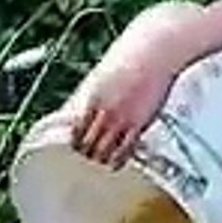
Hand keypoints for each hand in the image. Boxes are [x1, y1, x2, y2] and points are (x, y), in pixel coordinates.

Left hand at [70, 44, 180, 168]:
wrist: (153, 52)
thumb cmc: (129, 59)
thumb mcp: (100, 77)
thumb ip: (89, 97)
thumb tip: (79, 110)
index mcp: (90, 99)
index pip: (74, 131)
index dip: (70, 145)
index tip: (68, 152)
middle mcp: (103, 111)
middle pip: (87, 145)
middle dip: (82, 158)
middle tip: (80, 167)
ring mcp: (122, 119)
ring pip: (104, 152)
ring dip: (98, 162)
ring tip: (95, 170)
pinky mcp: (139, 123)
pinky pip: (126, 150)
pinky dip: (118, 161)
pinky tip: (115, 165)